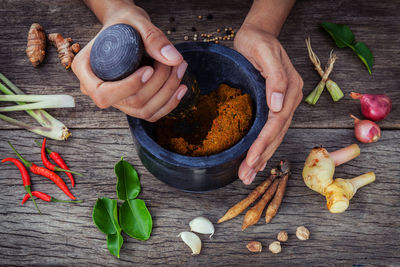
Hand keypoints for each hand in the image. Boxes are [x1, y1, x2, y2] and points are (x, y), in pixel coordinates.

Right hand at [72, 4, 187, 121]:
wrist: (126, 28)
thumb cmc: (125, 23)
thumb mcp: (136, 22)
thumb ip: (153, 38)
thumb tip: (174, 60)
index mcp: (85, 70)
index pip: (103, 94)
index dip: (129, 87)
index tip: (150, 69)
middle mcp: (97, 90)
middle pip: (131, 102)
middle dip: (159, 85)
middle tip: (174, 63)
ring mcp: (116, 100)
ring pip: (144, 110)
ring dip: (168, 93)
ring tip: (180, 68)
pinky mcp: (132, 104)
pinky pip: (151, 114)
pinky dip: (169, 103)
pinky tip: (181, 87)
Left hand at [234, 22, 302, 184]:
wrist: (258, 33)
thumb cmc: (258, 41)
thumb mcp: (264, 52)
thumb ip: (274, 77)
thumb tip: (278, 105)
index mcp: (289, 88)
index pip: (276, 123)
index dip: (264, 143)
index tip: (251, 160)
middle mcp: (289, 99)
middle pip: (276, 134)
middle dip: (261, 157)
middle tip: (246, 176)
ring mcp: (284, 103)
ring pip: (275, 136)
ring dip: (262, 157)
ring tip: (248, 175)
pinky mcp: (275, 104)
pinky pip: (271, 130)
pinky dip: (263, 146)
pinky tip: (255, 159)